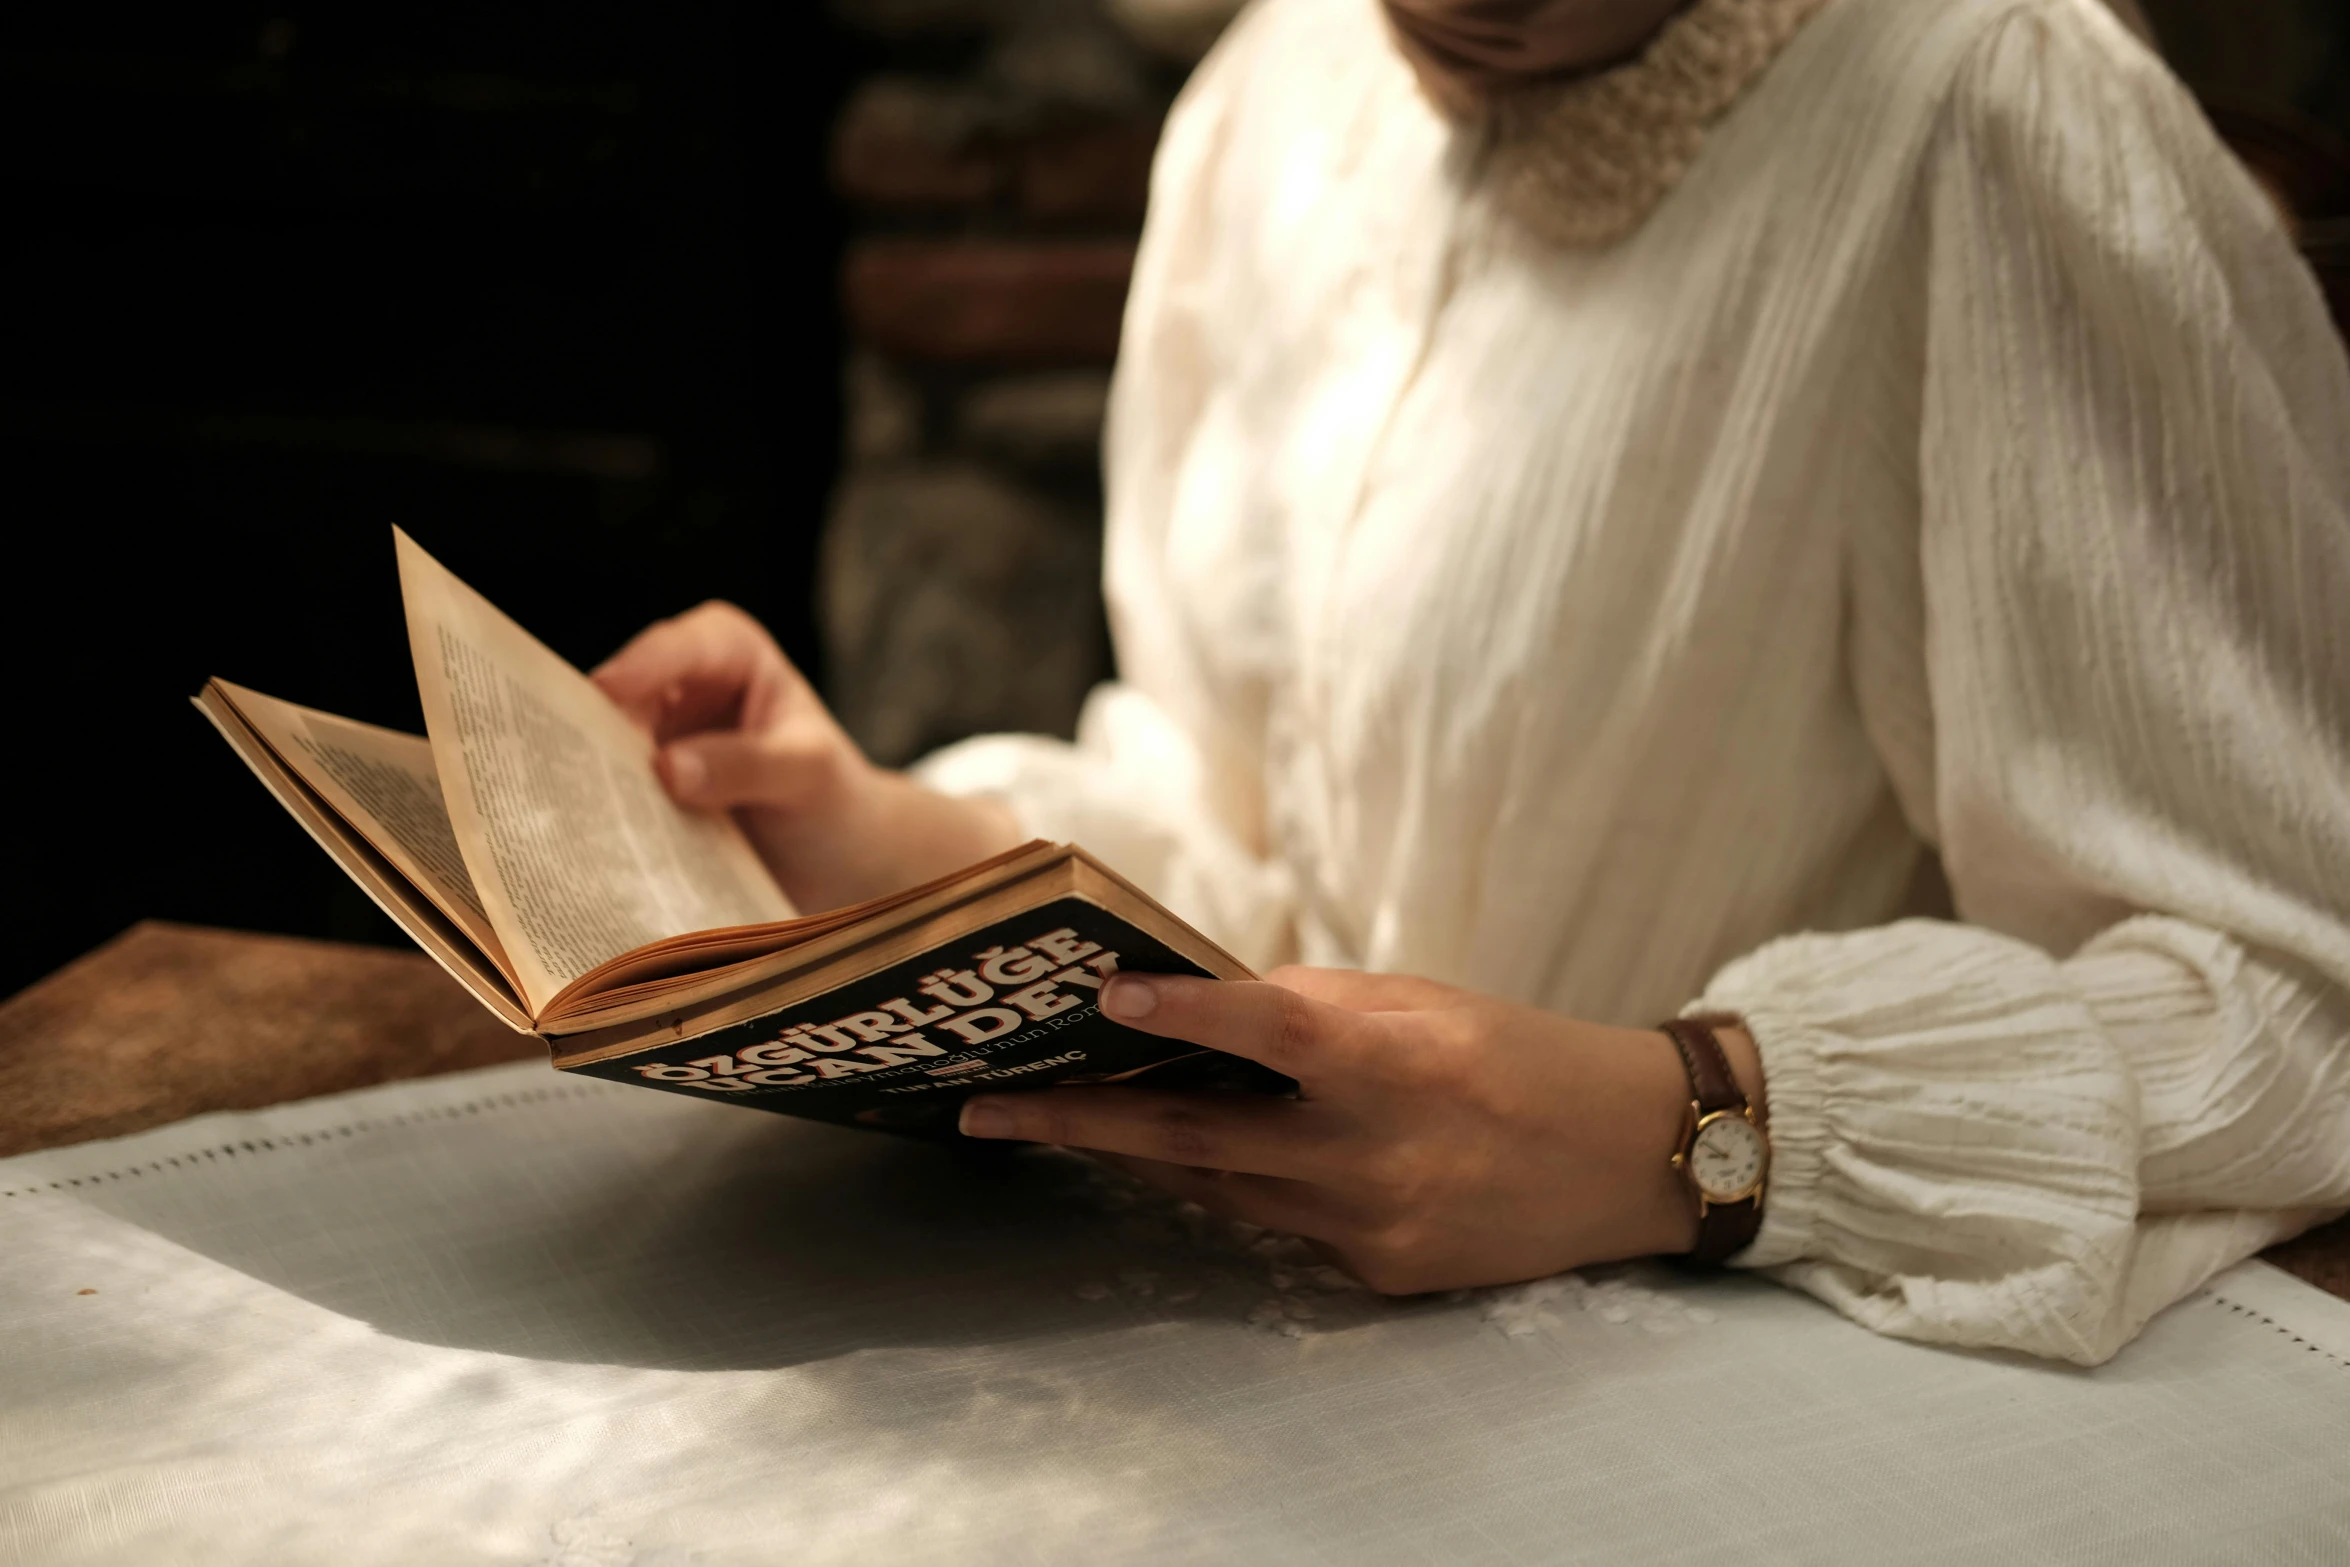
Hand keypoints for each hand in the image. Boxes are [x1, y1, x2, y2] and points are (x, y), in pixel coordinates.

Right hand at [591, 601, 1020, 910]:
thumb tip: (668, 769)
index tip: (608, 692)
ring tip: (568, 816)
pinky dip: (600, 821)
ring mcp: (657, 746)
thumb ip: (748, 765)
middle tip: (565, 766)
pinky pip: (609, 803)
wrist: (842, 868)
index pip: (680, 646)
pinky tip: (583, 849)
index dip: (642, 666)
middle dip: (597, 731)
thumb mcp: (808, 776)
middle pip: (624, 700)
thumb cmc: (835, 802)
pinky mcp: (644, 799)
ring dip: (591, 784)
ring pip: (606, 754)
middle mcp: (682, 690)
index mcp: (729, 653)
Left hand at [959, 968, 1762, 1293]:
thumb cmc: (1516, 1053)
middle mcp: (1376, 1152)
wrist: (1630, 1155)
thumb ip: (1311, 1011)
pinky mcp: (1379, 1275)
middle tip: (988, 1110)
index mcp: (1394, 1060)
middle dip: (1084, 1124)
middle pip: (1201, 1140)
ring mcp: (1372, 1225)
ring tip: (1059, 1123)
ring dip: (1141, 1157)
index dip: (1182, 1018)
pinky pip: (1279, 1227)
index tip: (1100, 999)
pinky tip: (1200, 1163)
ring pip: (1222, 1189)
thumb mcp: (1420, 1003)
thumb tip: (1201, 1008)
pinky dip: (1238, 1189)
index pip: (1270, 1031)